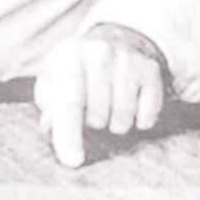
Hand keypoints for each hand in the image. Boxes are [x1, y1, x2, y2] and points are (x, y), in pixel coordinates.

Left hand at [35, 20, 167, 169]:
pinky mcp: (150, 70)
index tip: (73, 161)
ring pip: (123, 120)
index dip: (69, 135)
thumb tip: (52, 128)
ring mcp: (128, 60)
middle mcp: (100, 53)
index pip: (68, 103)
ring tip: (110, 106)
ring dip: (115, 124)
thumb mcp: (54, 80)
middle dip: (92, 123)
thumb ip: (49, 106)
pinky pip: (146, 117)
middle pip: (97, 117)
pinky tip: (132, 103)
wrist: (116, 38)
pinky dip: (139, 120)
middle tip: (93, 106)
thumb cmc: (77, 71)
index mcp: (69, 55)